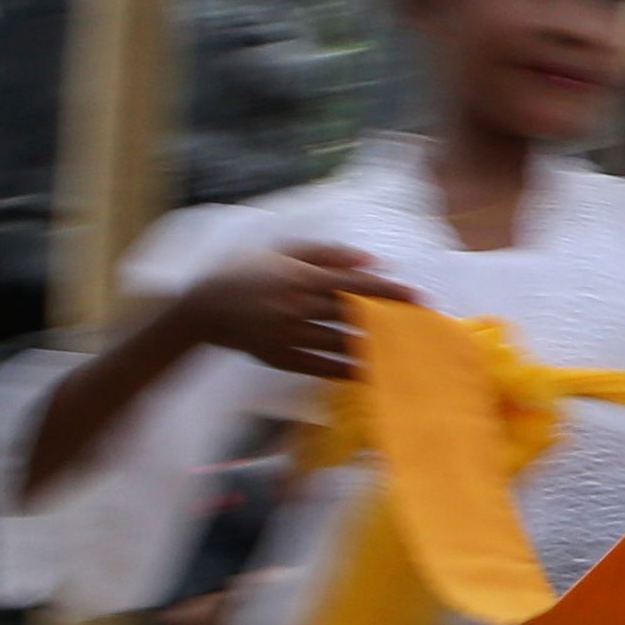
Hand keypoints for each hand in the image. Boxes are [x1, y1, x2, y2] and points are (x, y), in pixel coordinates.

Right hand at [172, 241, 418, 378]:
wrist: (203, 308)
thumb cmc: (247, 271)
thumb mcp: (283, 251)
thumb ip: (327, 253)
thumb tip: (371, 260)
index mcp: (300, 276)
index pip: (356, 283)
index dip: (389, 290)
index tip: (418, 296)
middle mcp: (296, 306)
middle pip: (354, 314)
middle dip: (390, 319)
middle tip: (422, 325)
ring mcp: (288, 335)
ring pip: (340, 342)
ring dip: (374, 346)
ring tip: (405, 350)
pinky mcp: (280, 357)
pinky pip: (319, 367)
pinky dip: (346, 371)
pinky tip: (371, 373)